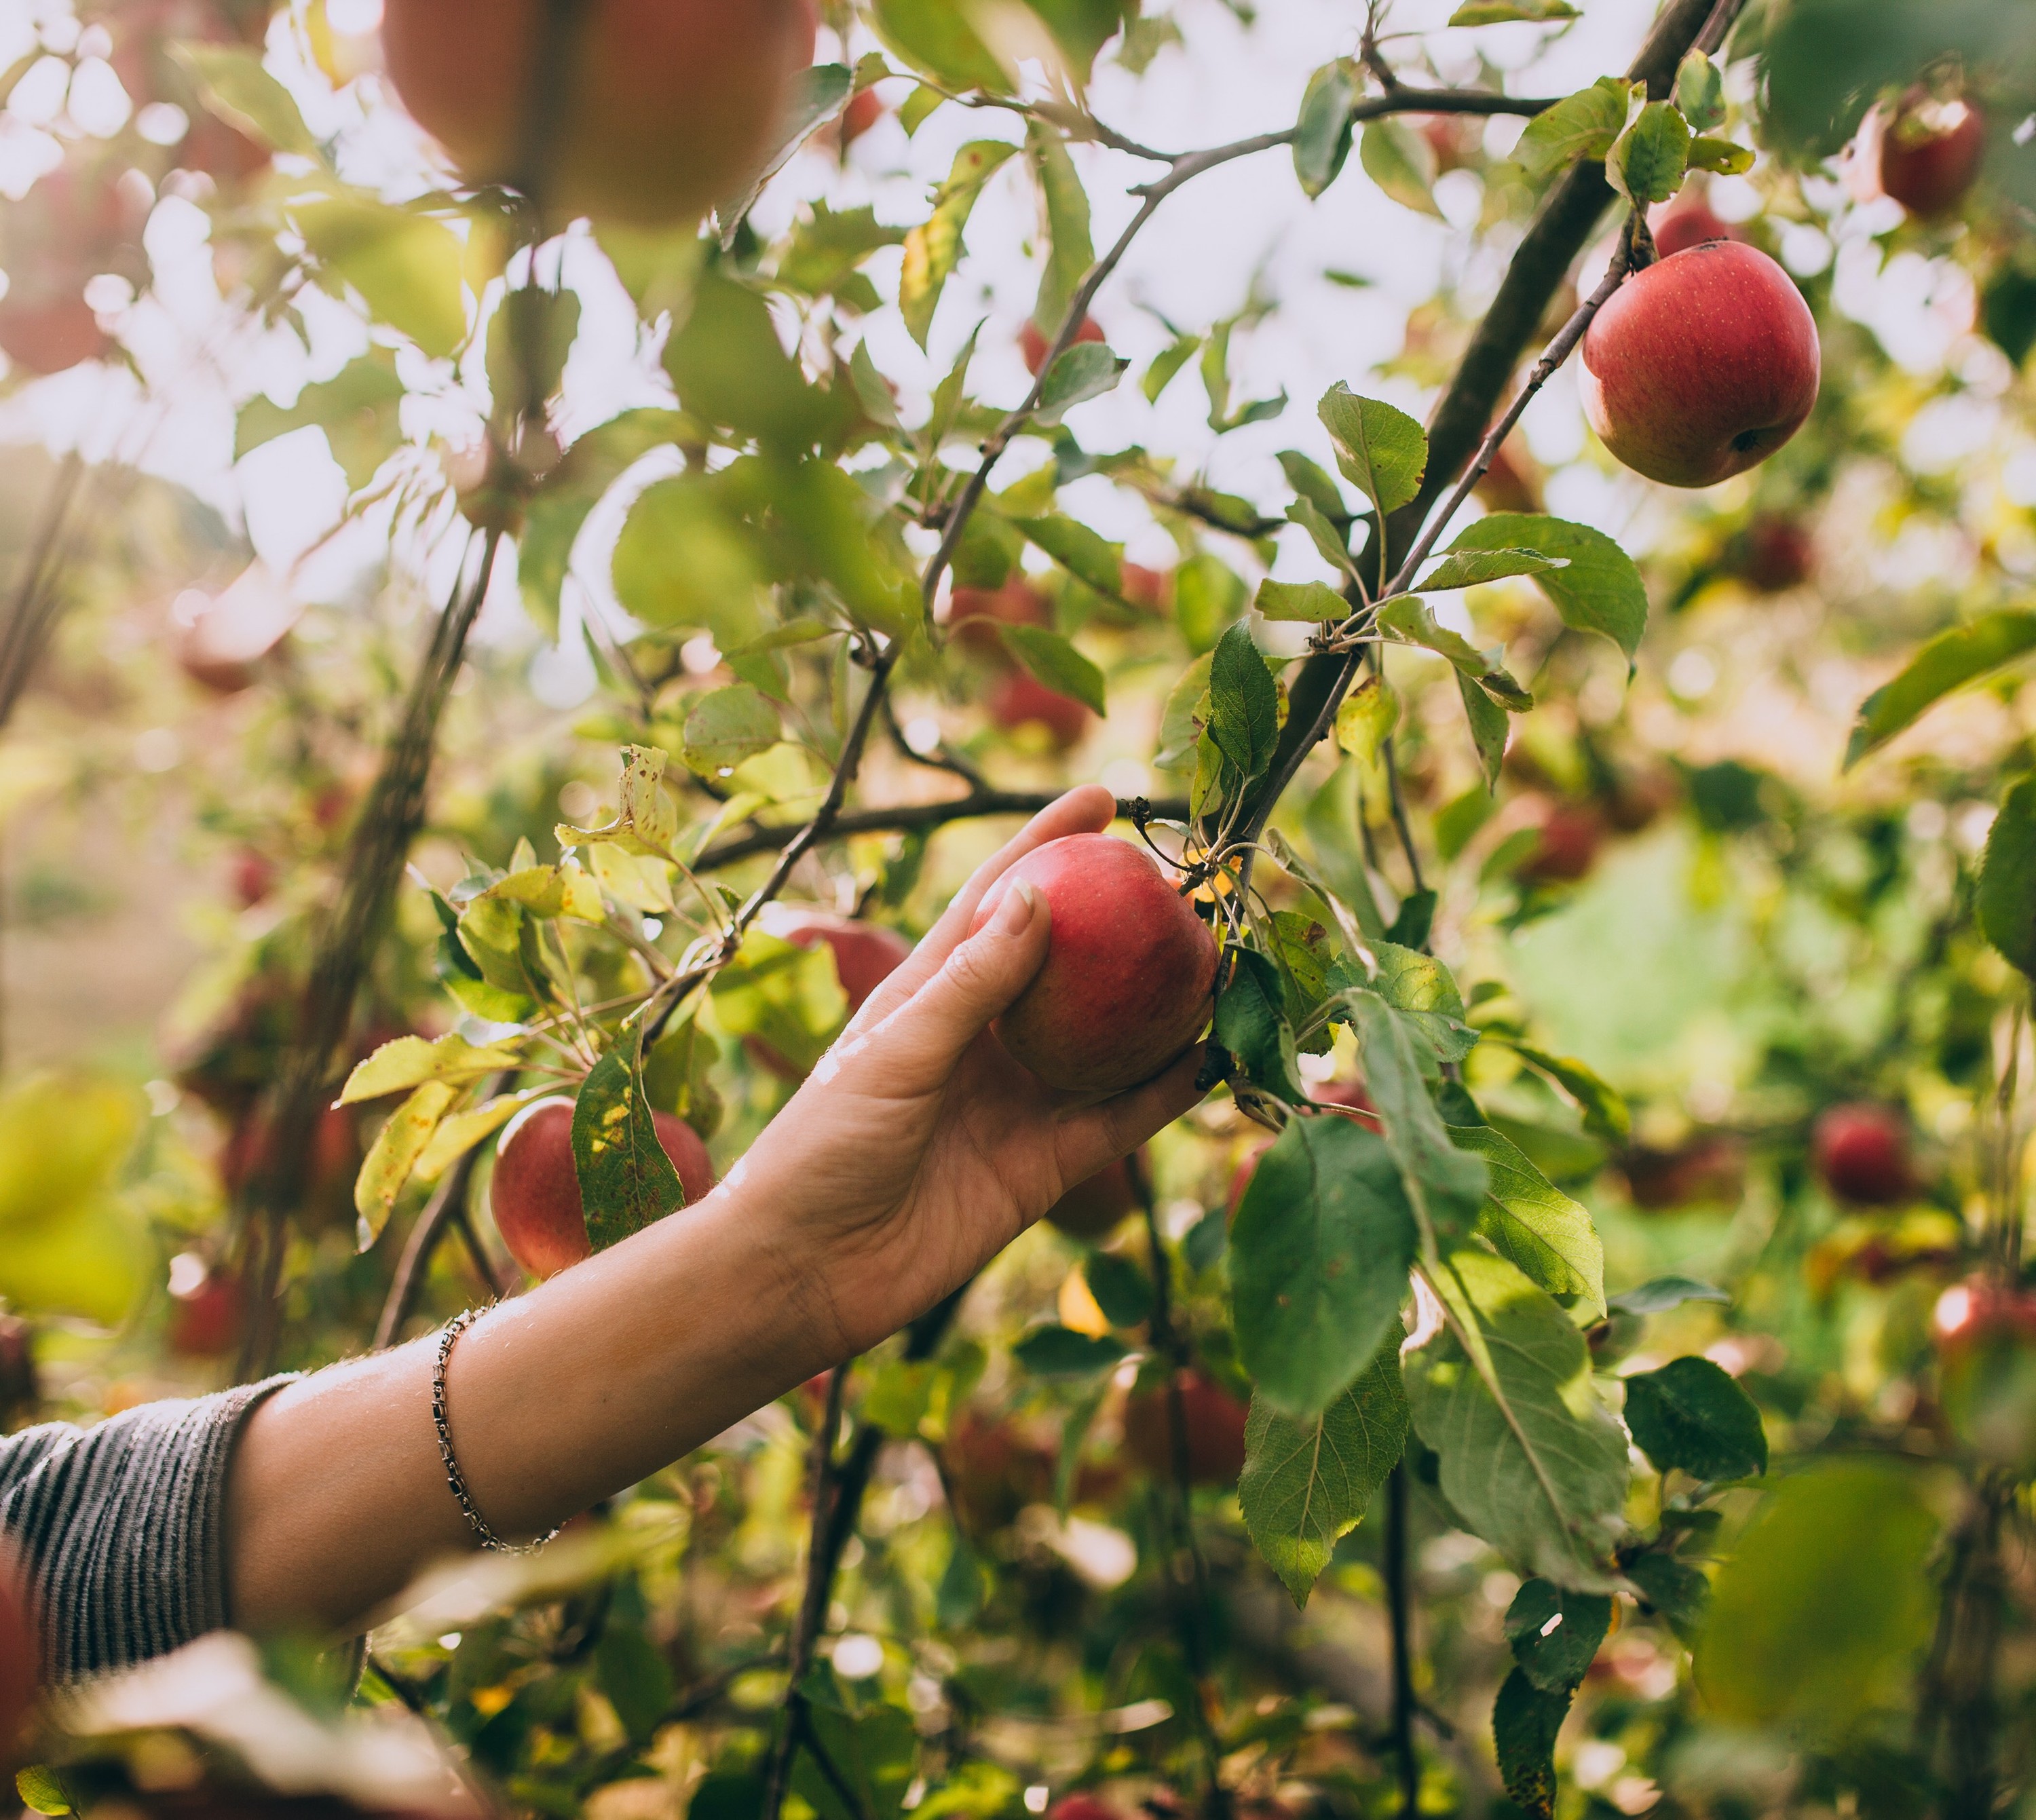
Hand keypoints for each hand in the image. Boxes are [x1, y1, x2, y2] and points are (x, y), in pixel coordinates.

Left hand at [726, 786, 1203, 1356]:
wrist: (803, 1272)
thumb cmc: (819, 1148)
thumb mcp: (893, 1051)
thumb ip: (970, 981)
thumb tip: (1035, 895)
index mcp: (930, 993)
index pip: (999, 900)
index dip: (1046, 844)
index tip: (1103, 798)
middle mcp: (983, 1040)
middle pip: (1069, 967)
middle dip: (1124, 925)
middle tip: (1188, 888)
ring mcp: (1017, 1103)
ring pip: (1109, 1043)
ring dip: (1162, 1008)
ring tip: (1221, 965)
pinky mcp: (1043, 1167)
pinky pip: (1120, 1120)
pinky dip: (1167, 1092)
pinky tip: (1215, 1059)